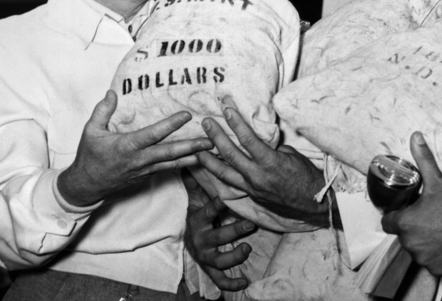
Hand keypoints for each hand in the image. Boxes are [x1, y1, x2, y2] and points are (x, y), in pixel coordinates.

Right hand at [57, 90, 213, 206]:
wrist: (86, 187)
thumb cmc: (89, 157)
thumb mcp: (90, 132)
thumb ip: (102, 111)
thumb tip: (112, 92)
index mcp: (127, 146)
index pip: (153, 135)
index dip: (170, 125)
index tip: (186, 115)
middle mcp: (139, 160)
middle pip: (170, 153)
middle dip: (192, 147)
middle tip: (211, 141)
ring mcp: (145, 170)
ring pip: (173, 163)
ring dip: (193, 157)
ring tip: (212, 150)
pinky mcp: (147, 176)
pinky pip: (168, 169)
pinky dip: (184, 164)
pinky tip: (198, 159)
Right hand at [182, 170, 253, 291]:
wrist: (190, 240)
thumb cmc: (198, 215)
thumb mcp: (196, 199)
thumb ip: (196, 181)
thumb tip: (192, 158)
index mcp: (198, 220)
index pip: (207, 212)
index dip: (215, 206)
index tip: (224, 199)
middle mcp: (201, 240)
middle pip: (217, 237)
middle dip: (234, 231)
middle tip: (250, 224)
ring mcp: (206, 256)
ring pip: (219, 260)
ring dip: (233, 256)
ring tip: (247, 249)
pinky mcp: (211, 269)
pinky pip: (220, 279)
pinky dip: (231, 283)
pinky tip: (245, 281)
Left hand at [197, 103, 332, 225]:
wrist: (314, 204)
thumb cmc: (307, 176)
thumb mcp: (292, 155)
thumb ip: (272, 148)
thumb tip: (259, 141)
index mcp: (270, 163)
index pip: (248, 139)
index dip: (236, 122)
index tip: (226, 108)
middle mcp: (257, 177)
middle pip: (230, 154)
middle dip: (216, 136)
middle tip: (206, 122)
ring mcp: (252, 188)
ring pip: (223, 174)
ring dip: (208, 160)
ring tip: (196, 149)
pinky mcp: (251, 196)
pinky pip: (231, 184)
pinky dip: (219, 174)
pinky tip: (211, 168)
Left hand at [381, 132, 441, 276]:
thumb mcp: (437, 181)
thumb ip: (423, 159)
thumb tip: (415, 136)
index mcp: (405, 223)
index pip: (388, 222)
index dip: (397, 215)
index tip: (407, 212)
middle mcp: (411, 244)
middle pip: (405, 237)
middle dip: (413, 229)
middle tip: (430, 219)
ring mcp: (424, 259)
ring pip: (418, 250)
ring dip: (425, 243)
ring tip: (441, 231)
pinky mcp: (438, 270)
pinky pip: (432, 264)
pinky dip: (438, 257)